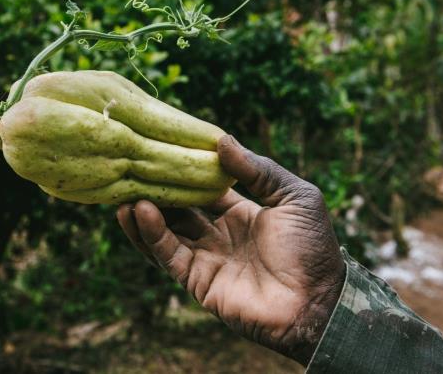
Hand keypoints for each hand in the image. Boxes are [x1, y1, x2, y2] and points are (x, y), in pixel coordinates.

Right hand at [116, 135, 344, 365]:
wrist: (317, 302)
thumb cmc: (313, 248)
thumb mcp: (294, 197)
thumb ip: (259, 169)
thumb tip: (222, 140)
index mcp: (241, 214)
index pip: (203, 189)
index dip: (185, 171)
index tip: (164, 149)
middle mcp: (219, 235)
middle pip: (179, 208)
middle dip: (158, 190)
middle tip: (134, 167)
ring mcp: (207, 258)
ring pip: (166, 231)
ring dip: (145, 212)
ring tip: (124, 190)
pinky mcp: (197, 280)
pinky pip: (168, 254)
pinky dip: (151, 234)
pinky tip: (138, 211)